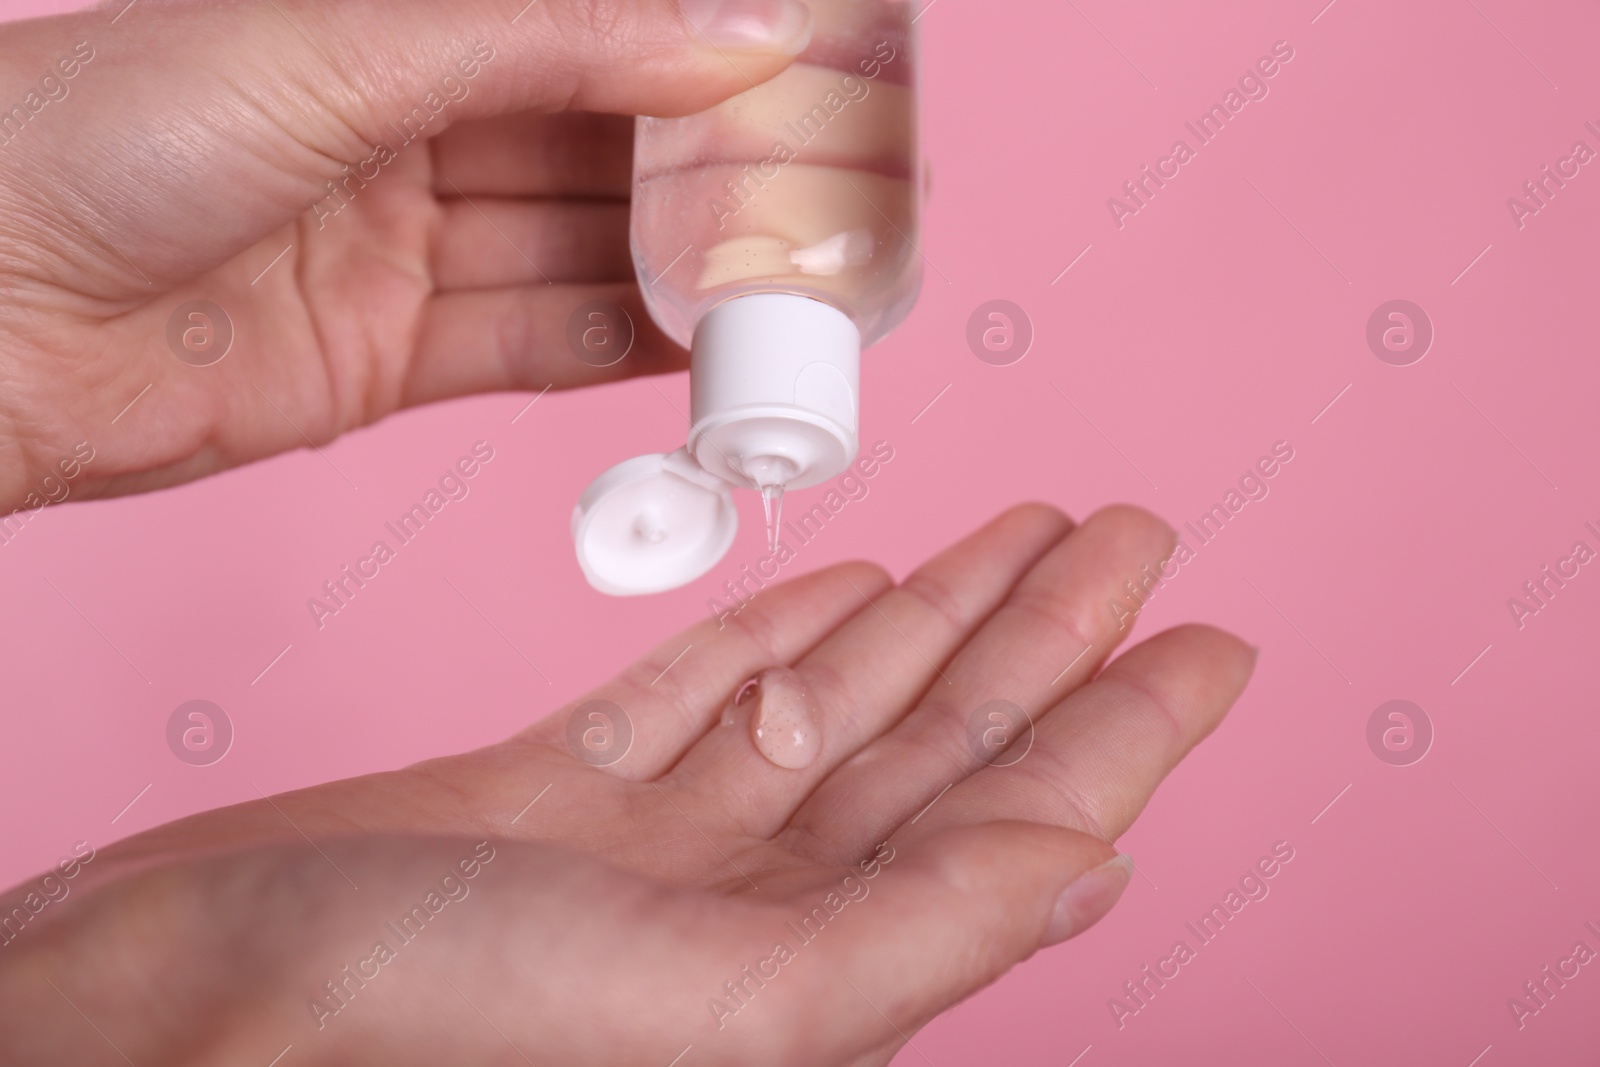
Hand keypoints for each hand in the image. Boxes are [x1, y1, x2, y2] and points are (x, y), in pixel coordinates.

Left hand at [0, 0, 814, 508]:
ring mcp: (401, 250)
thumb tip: (732, 29)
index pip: (586, 33)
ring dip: (681, 274)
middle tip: (820, 194)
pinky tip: (701, 349)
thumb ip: (553, 41)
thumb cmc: (108, 133)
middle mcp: (405, 132)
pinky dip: (618, 350)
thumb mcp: (353, 47)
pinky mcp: (388, 357)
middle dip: (708, 173)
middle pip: (599, 150)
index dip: (696, 49)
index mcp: (392, 26)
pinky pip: (533, 345)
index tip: (804, 66)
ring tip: (790, 286)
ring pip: (580, 253)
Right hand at [0, 504, 1254, 1064]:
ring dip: (935, 616)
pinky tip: (850, 588)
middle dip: (1047, 641)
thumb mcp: (735, 1000)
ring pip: (836, 704)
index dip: (1125, 731)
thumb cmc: (439, 1025)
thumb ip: (927, 929)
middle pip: (942, 748)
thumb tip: (1094, 866)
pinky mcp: (556, 787)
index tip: (1210, 645)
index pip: (1017, 826)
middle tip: (1136, 538)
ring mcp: (654, 844)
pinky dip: (780, 634)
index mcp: (817, 974)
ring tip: (1027, 531)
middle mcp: (751, 908)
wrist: (201, 1000)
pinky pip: (704, 692)